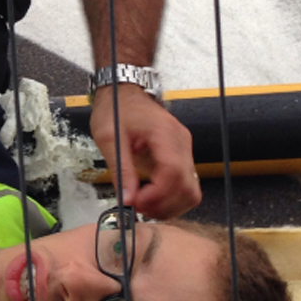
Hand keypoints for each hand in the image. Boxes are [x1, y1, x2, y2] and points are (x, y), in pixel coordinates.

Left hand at [89, 83, 200, 218]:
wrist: (124, 92)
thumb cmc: (116, 109)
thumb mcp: (109, 138)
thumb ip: (120, 170)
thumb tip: (127, 200)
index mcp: (165, 134)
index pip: (173, 173)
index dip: (157, 195)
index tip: (136, 203)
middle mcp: (182, 143)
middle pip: (188, 187)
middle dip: (163, 205)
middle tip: (138, 208)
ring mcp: (185, 150)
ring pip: (191, 191)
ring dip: (169, 206)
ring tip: (144, 205)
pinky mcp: (181, 157)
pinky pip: (186, 186)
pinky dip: (172, 199)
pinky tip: (152, 199)